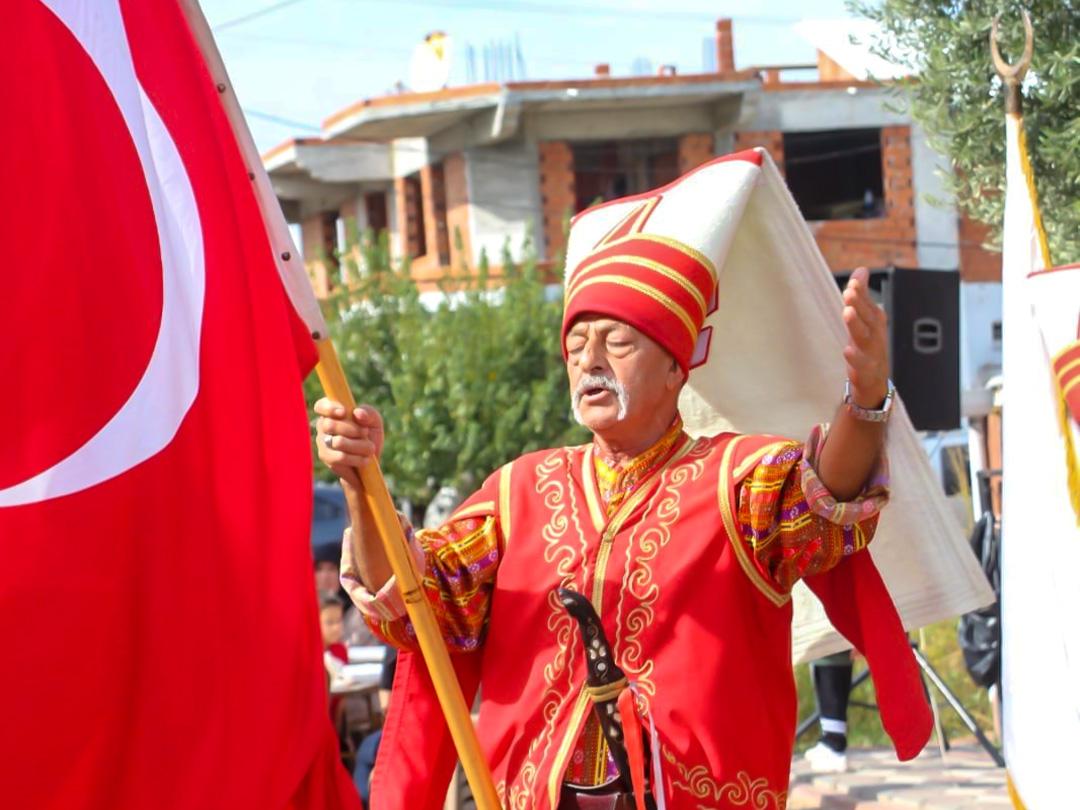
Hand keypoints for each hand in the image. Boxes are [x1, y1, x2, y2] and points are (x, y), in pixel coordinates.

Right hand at [314, 398, 384, 489]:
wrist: (370, 460)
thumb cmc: (370, 435)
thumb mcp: (374, 421)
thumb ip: (368, 413)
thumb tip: (358, 413)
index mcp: (332, 412)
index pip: (321, 406)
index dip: (329, 408)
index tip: (344, 412)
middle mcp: (323, 426)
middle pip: (330, 425)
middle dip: (353, 429)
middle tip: (366, 433)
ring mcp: (322, 443)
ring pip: (338, 442)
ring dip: (360, 445)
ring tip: (370, 448)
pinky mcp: (326, 458)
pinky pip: (340, 457)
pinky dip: (357, 458)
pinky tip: (365, 459)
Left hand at [841, 267, 889, 407]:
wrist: (875, 380)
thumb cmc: (868, 345)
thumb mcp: (865, 319)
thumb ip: (862, 295)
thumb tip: (861, 270)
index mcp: (875, 321)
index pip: (868, 303)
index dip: (861, 293)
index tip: (854, 281)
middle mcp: (875, 334)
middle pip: (868, 317)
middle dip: (859, 303)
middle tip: (849, 291)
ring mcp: (872, 352)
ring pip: (864, 337)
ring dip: (856, 324)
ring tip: (847, 312)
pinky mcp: (865, 370)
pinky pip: (861, 364)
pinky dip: (854, 357)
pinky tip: (846, 349)